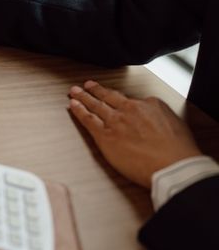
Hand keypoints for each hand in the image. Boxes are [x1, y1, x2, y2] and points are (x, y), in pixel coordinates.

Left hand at [68, 80, 202, 187]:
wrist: (172, 164)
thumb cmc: (177, 150)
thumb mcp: (174, 122)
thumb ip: (158, 114)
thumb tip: (151, 114)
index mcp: (148, 105)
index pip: (127, 98)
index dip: (114, 94)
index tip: (109, 91)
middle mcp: (129, 110)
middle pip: (108, 97)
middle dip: (95, 90)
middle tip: (86, 85)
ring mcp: (115, 122)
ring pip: (95, 105)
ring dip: (83, 97)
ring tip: (74, 92)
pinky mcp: (105, 136)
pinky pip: (87, 120)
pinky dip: (78, 110)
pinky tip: (72, 105)